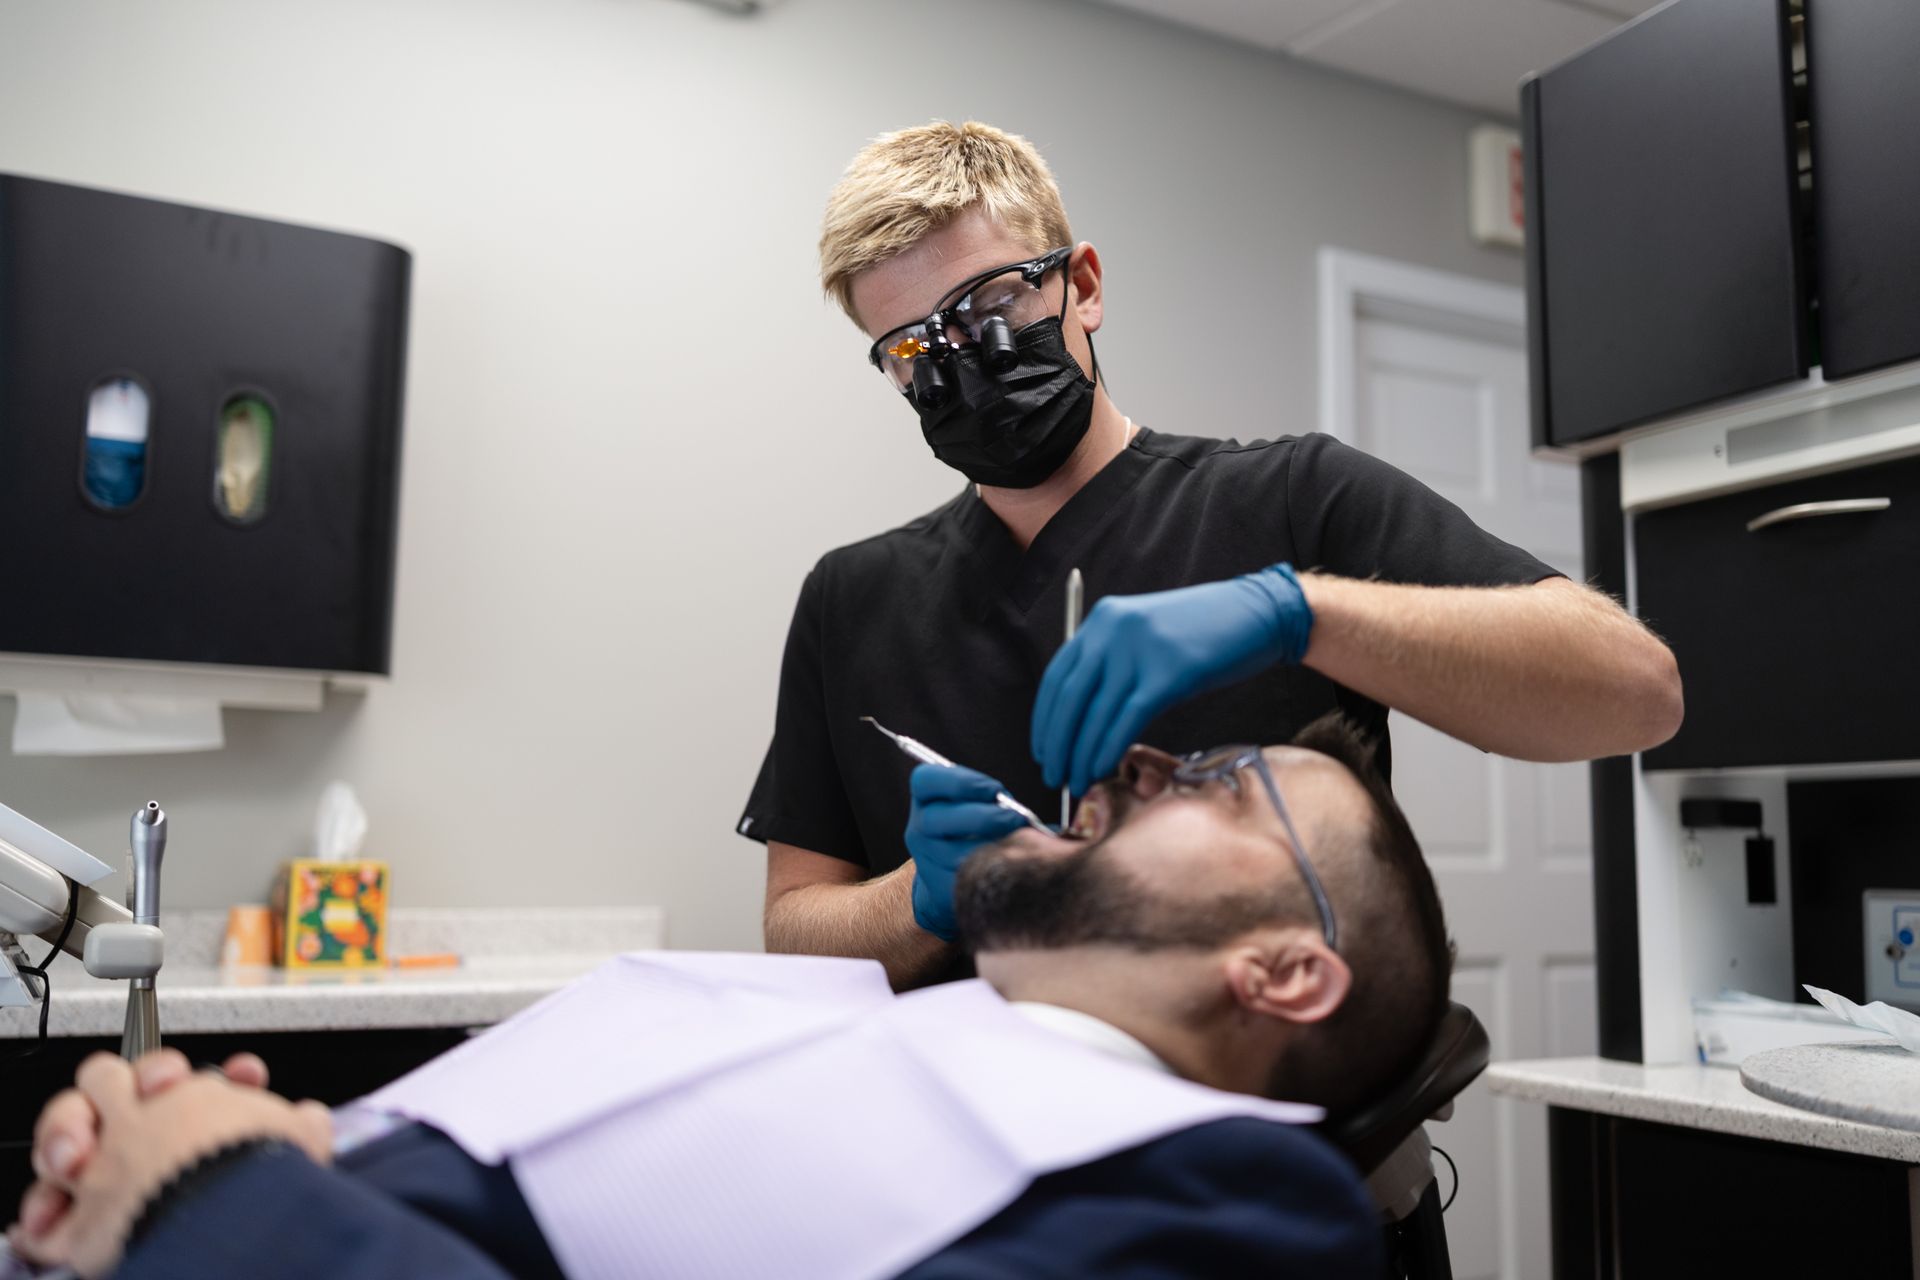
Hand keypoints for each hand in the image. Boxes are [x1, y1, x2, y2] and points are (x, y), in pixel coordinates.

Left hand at [8, 1051, 328, 1276]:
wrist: (223, 1212)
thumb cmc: (253, 1170)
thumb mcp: (296, 1134)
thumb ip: (298, 1122)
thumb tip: (312, 1119)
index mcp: (179, 1098)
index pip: (166, 1066)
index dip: (179, 1074)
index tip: (206, 1086)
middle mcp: (130, 1127)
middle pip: (97, 1079)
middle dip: (107, 1089)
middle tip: (130, 1106)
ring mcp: (98, 1174)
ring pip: (54, 1140)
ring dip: (63, 1146)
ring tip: (78, 1162)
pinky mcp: (78, 1229)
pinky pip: (42, 1226)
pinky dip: (44, 1225)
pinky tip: (49, 1223)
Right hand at [905, 763, 1026, 940]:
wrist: (952, 871)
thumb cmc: (976, 827)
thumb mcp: (980, 803)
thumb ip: (996, 800)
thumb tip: (1028, 816)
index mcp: (926, 797)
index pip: (926, 780)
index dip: (959, 781)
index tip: (993, 789)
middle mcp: (919, 826)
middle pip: (939, 818)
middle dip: (983, 817)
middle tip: (1014, 818)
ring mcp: (926, 858)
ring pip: (953, 853)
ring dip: (990, 847)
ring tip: (1015, 843)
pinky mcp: (938, 887)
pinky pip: (965, 879)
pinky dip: (990, 871)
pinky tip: (1008, 865)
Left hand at [1031, 564, 1313, 798]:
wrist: (1256, 614)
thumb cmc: (1203, 632)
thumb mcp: (1146, 636)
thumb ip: (1112, 663)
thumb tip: (1082, 720)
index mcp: (1102, 619)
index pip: (1057, 676)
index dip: (1045, 719)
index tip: (1043, 749)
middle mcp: (1113, 630)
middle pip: (1069, 698)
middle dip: (1057, 743)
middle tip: (1054, 775)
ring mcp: (1139, 650)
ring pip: (1094, 713)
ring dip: (1080, 754)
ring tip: (1076, 781)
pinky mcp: (1166, 673)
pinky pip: (1125, 719)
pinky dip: (1107, 749)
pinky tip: (1102, 768)